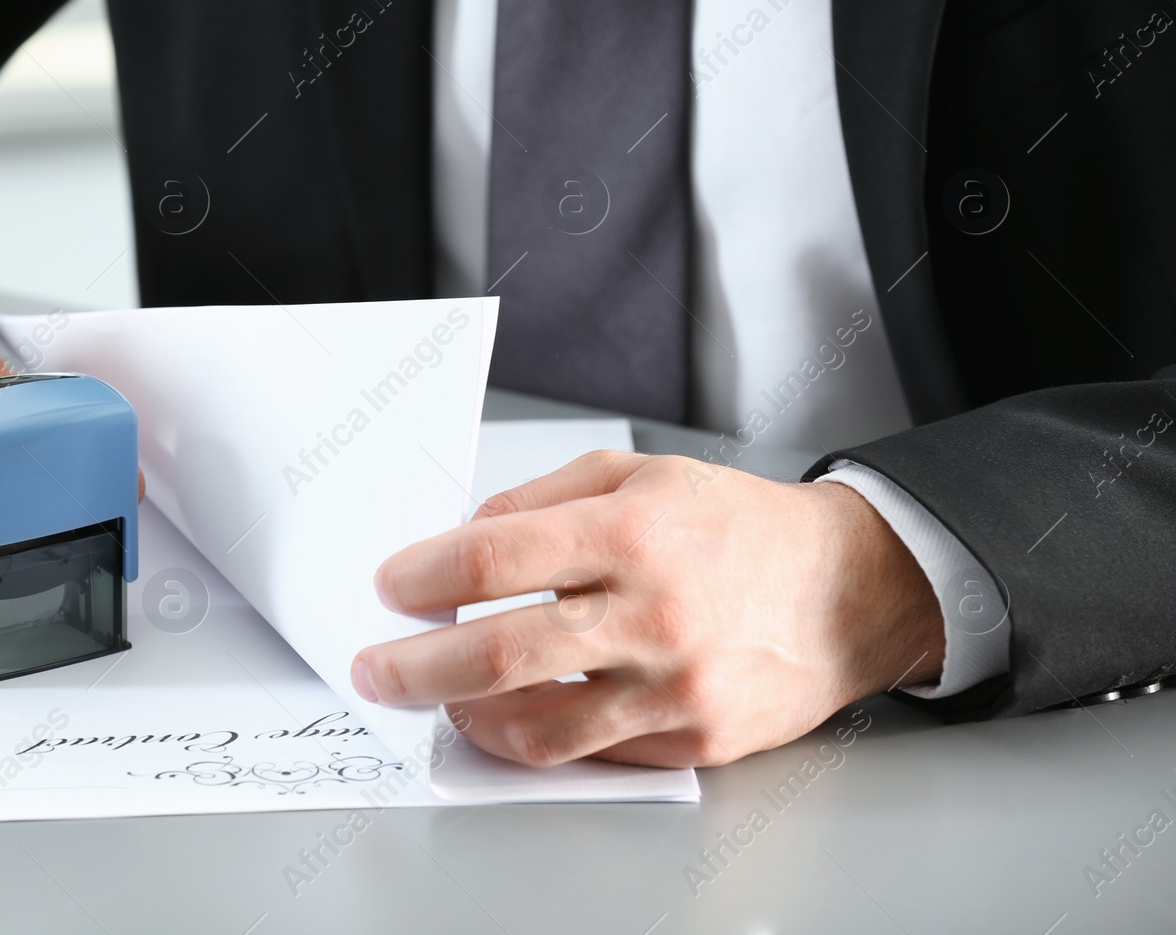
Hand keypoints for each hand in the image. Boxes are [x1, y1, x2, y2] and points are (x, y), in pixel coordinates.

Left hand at [349, 451, 943, 767]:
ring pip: (537, 725)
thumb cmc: (741, 527)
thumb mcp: (643, 475)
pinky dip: (537, 736)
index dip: (426, 576)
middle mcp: (652, 613)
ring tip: (443, 701)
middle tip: (378, 670)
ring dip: (467, 715)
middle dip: (416, 667)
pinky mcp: (693, 739)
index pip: (495, 558)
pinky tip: (514, 715)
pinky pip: (590, 753)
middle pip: (498, 653)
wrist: (850, 590)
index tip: (392, 588)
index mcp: (634, 533)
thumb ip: (543, 499)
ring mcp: (674, 687)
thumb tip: (462, 540)